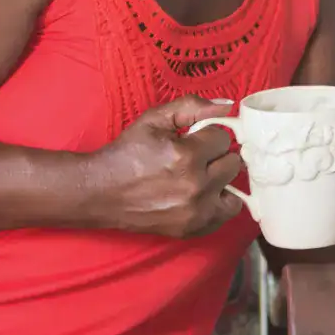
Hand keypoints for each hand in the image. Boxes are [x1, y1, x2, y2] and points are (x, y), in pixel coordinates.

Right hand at [87, 96, 243, 238]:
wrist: (100, 192)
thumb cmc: (128, 152)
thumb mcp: (155, 119)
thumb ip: (194, 106)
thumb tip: (228, 104)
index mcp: (186, 156)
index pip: (223, 138)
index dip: (209, 134)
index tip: (194, 138)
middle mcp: (195, 187)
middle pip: (233, 162)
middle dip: (217, 155)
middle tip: (197, 156)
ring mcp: (195, 212)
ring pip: (234, 188)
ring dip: (221, 178)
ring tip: (202, 174)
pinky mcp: (192, 229)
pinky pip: (226, 214)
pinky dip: (219, 202)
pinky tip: (204, 193)